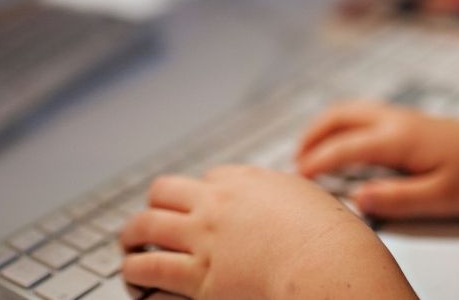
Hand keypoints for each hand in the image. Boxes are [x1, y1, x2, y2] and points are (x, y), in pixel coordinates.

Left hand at [120, 165, 416, 298]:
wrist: (327, 266)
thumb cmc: (329, 239)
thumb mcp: (307, 198)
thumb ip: (284, 195)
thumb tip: (282, 199)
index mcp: (243, 181)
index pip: (205, 180)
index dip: (197, 195)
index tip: (195, 207)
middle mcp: (215, 205)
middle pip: (163, 193)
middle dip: (152, 206)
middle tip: (147, 221)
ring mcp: (203, 240)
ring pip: (145, 227)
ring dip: (131, 237)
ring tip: (128, 247)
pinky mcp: (197, 277)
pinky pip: (151, 269)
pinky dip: (137, 272)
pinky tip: (136, 278)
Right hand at [297, 101, 458, 218]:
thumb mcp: (441, 198)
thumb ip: (396, 199)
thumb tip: (358, 199)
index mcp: (399, 139)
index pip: (344, 147)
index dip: (317, 162)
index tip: (299, 178)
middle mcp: (397, 121)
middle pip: (339, 115)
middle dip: (312, 135)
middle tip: (297, 159)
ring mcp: (404, 116)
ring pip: (351, 109)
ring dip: (326, 125)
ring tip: (313, 149)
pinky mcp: (413, 120)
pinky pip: (365, 113)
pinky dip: (343, 123)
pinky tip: (348, 142)